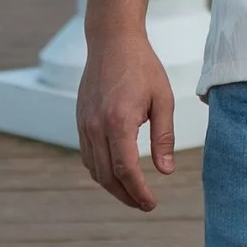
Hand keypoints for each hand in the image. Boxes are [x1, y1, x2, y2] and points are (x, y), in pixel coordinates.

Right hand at [77, 32, 176, 209]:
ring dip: (112, 187)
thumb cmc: (142, 67)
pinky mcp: (80, 121)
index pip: (126, 169)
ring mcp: (84, 124)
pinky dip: (101, 171)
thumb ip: (164, 137)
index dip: (139, 192)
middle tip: (145, 205)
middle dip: (126, 196)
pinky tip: (117, 173)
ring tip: (133, 193)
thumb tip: (166, 171)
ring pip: (94, 170)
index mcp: (118, 121)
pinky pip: (88, 156)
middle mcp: (95, 126)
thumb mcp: (162, 99)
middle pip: (107, 176)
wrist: (112, 41)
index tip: (152, 203)